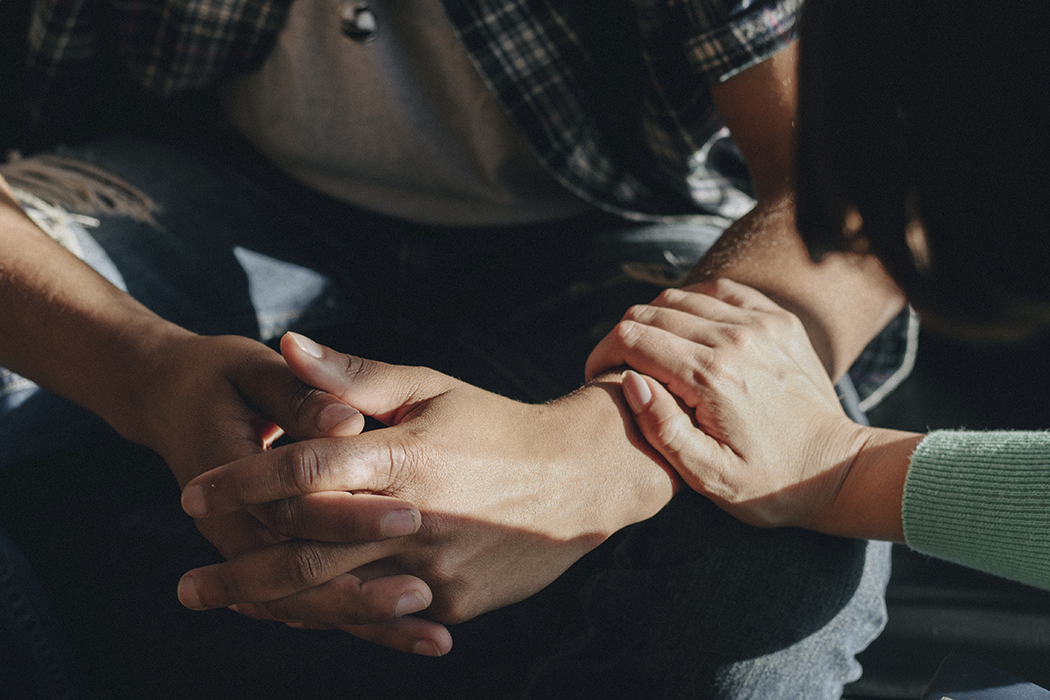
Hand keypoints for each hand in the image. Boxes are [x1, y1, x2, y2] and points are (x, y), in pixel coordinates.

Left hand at [177, 333, 675, 642]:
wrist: (580, 479)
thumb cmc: (497, 425)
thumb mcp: (431, 388)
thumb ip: (355, 377)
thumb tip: (289, 343)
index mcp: (406, 456)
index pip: (305, 471)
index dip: (242, 482)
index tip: (191, 494)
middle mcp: (416, 518)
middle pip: (307, 552)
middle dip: (239, 572)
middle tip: (188, 585)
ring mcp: (435, 568)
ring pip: (337, 595)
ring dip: (274, 604)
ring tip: (228, 604)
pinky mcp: (453, 602)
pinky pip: (380, 614)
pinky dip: (336, 615)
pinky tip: (297, 615)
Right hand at [586, 279, 868, 530]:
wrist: (836, 469)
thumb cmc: (768, 484)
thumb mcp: (708, 476)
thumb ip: (662, 429)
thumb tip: (631, 381)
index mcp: (711, 377)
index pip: (632, 339)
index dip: (602, 353)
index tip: (597, 377)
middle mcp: (734, 339)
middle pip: (651, 312)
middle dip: (623, 337)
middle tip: (619, 368)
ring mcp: (760, 323)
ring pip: (681, 297)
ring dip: (656, 321)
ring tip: (652, 355)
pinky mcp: (777, 319)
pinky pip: (720, 291)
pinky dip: (694, 304)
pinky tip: (688, 333)